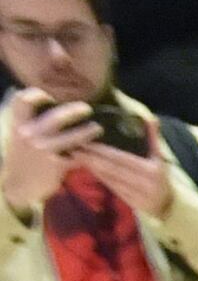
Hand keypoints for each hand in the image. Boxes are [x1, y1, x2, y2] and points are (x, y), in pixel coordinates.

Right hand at [2, 89, 94, 212]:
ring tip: (98, 128)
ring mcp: (43, 149)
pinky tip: (94, 152)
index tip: (50, 95)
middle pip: (55, 116)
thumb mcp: (17, 137)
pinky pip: (77, 156)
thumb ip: (29, 123)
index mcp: (18, 124)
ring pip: (72, 137)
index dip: (36, 93)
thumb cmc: (21, 159)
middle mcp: (29, 134)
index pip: (21, 100)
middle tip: (87, 108)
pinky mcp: (56, 165)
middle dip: (74, 110)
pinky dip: (87, 154)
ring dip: (88, 132)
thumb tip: (48, 107)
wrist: (18, 186)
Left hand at [80, 138, 172, 222]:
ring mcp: (138, 195)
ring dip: (92, 166)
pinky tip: (88, 167)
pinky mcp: (130, 203)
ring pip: (109, 178)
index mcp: (152, 170)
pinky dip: (99, 176)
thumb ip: (153, 138)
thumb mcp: (160, 158)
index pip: (123, 158)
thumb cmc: (160, 176)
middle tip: (75, 146)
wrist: (168, 204)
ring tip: (77, 154)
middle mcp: (145, 183)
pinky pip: (112, 187)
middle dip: (92, 157)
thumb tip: (151, 118)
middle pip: (113, 168)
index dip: (104, 150)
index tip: (88, 140)